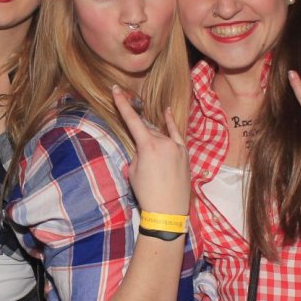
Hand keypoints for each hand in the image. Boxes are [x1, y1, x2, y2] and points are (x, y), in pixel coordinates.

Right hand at [111, 85, 188, 215]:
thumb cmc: (147, 193)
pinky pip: (177, 135)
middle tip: (136, 154)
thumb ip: (136, 156)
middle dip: (138, 135)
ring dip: (151, 139)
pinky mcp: (184, 154)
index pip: (132, 120)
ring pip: (160, 135)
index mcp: (147, 145)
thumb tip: (140, 152)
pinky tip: (167, 112)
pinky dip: (171, 124)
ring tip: (149, 156)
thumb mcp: (132, 173)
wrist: (168, 211)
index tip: (116, 89)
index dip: (122, 104)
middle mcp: (163, 142)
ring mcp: (176, 146)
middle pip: (146, 130)